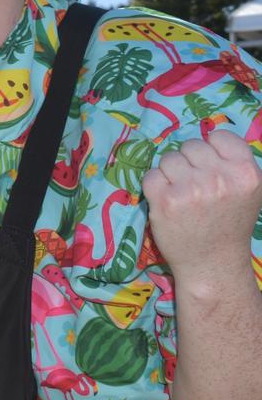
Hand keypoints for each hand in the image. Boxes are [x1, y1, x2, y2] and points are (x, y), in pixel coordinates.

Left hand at [142, 129, 261, 283]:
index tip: (209, 167)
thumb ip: (233, 163)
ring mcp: (191, 188)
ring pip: (168, 159)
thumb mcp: (248, 191)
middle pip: (190, 146)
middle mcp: (220, 178)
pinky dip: (154, 187)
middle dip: (188, 163)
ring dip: (170, 174)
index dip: (210, 150)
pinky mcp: (165, 200)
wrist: (212, 264)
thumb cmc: (228, 224)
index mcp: (246, 173)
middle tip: (194, 187)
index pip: (219, 136)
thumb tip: (207, 135)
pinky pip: (151, 175)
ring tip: (182, 196)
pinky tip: (167, 203)